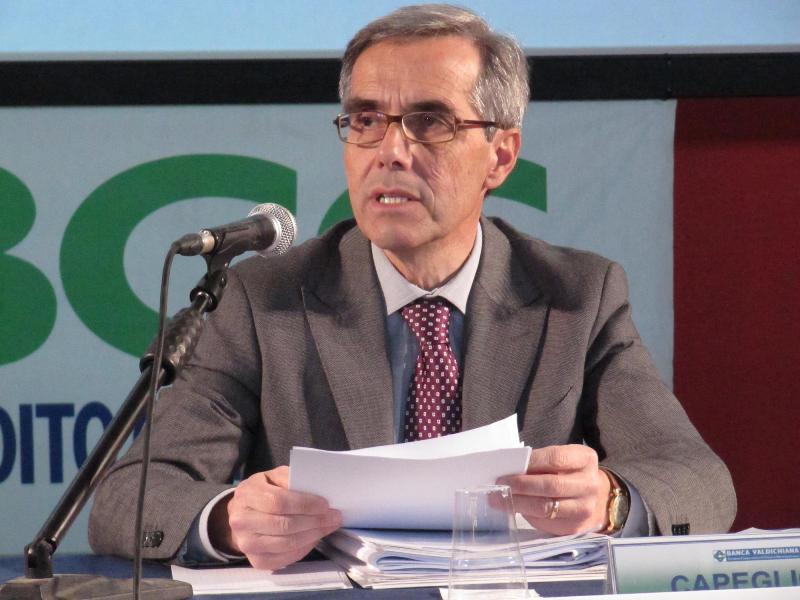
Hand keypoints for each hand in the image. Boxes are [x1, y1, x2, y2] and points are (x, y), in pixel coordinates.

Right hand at [209, 466, 341, 569]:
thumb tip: (316, 489)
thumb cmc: (263, 491)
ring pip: (287, 544)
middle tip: (334, 517)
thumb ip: (291, 479)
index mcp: (246, 495)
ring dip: (313, 536)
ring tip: (328, 526)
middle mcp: (241, 522)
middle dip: (314, 521)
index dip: (305, 504)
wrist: (241, 514)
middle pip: (284, 525)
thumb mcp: (273, 476)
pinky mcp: (256, 561)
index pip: (278, 502)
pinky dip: (304, 549)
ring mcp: (247, 544)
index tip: (325, 504)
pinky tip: (314, 538)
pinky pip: (285, 558)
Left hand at [497, 445, 609, 535]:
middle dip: (521, 485)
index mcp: (585, 459)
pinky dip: (527, 515)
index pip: (556, 459)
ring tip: (499, 499)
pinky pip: (546, 522)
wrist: (594, 498)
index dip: (531, 463)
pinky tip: (514, 509)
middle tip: (500, 484)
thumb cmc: (568, 473)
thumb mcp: (561, 459)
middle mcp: (590, 484)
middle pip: (551, 485)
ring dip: (519, 503)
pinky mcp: (574, 527)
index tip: (509, 466)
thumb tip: (510, 468)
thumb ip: (541, 462)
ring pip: (546, 507)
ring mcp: (584, 508)